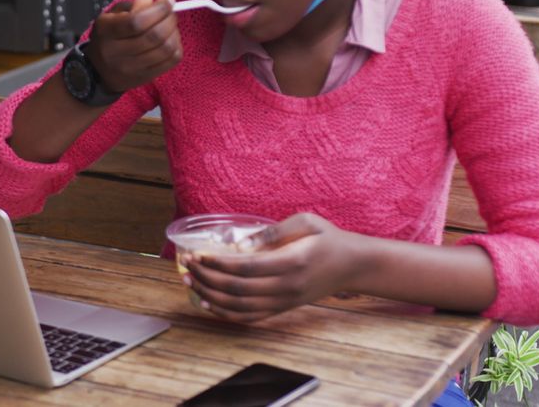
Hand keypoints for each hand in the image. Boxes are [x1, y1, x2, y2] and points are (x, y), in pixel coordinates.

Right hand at [87, 0, 181, 92]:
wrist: (100, 71)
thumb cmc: (109, 38)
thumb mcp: (113, 16)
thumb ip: (132, 6)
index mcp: (107, 32)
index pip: (136, 22)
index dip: (158, 10)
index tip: (168, 2)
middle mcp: (117, 53)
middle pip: (153, 36)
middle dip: (169, 20)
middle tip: (171, 13)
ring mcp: (131, 69)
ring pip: (165, 49)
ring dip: (174, 33)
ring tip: (171, 26)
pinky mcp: (145, 77)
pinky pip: (171, 61)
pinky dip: (176, 47)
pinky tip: (171, 40)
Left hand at [183, 213, 364, 322]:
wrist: (352, 265)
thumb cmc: (328, 238)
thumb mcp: (305, 222)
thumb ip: (273, 232)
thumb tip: (240, 246)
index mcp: (293, 261)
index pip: (247, 267)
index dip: (218, 263)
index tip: (198, 255)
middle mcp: (288, 286)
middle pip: (238, 289)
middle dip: (207, 279)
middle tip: (186, 266)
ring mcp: (286, 301)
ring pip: (241, 307)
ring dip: (211, 296)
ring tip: (189, 283)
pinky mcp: (284, 309)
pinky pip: (250, 317)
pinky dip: (226, 313)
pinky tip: (208, 303)